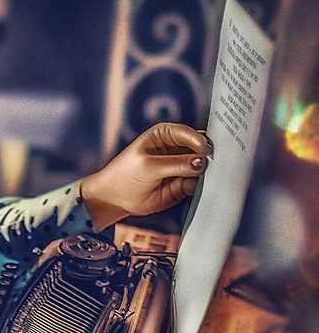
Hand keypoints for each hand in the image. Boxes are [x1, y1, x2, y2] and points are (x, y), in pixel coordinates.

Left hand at [80, 123, 211, 230]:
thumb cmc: (124, 176)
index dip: (200, 141)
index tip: (206, 151)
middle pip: (200, 149)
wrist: (113, 199)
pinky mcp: (182, 184)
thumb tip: (201, 162)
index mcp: (165, 134)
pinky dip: (202, 185)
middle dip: (209, 156)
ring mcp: (180, 166)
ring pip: (201, 166)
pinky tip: (204, 188)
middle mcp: (176, 148)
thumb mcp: (149, 167)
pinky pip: (197, 183)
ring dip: (208, 172)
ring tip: (212, 177)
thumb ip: (176, 164)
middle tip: (219, 163)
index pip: (189, 133)